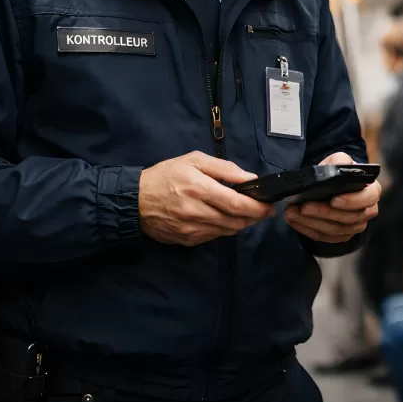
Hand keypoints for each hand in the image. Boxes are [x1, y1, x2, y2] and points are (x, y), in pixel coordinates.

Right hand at [139, 152, 271, 245]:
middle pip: (236, 221)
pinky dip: (223, 229)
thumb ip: (224, 168)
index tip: (269, 206)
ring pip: (227, 231)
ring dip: (240, 223)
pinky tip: (222, 219)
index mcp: (199, 189)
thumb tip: (250, 178)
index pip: (236, 204)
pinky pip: (213, 237)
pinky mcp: (186, 240)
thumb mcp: (193, 161)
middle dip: (253, 217)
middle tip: (262, 210)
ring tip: (243, 213)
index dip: (257, 208)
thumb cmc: (165, 175)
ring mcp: (191, 230)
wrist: (133, 200)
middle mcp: (196, 212)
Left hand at [285, 152, 379, 243]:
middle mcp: (367, 211)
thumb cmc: (338, 173)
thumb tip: (337, 168)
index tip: (333, 200)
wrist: (332, 185)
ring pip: (335, 230)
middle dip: (324, 213)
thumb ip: (340, 161)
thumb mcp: (340, 160)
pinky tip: (294, 220)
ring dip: (311, 222)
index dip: (352, 201)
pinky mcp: (341, 236)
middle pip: (349, 218)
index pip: (368, 198)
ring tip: (292, 212)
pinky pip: (324, 237)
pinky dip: (307, 229)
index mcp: (372, 191)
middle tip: (304, 207)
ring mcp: (355, 226)